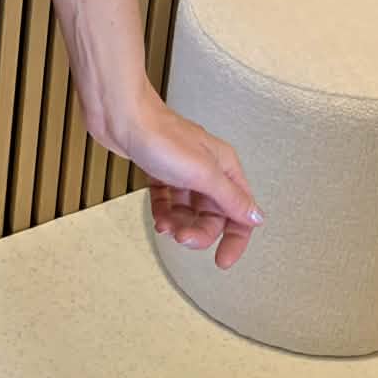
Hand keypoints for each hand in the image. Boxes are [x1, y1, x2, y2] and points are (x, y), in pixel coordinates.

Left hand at [95, 86, 264, 270]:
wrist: (121, 117)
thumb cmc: (160, 135)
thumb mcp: (202, 172)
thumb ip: (230, 198)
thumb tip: (256, 217)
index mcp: (224, 167)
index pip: (240, 212)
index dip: (234, 239)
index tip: (222, 260)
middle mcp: (207, 169)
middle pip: (213, 216)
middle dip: (199, 232)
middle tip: (183, 238)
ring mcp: (183, 171)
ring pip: (189, 212)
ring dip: (179, 225)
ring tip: (166, 228)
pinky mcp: (161, 172)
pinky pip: (169, 203)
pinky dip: (164, 213)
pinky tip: (159, 218)